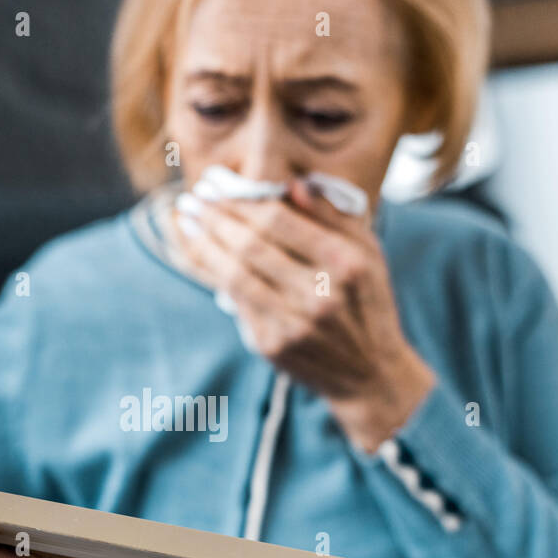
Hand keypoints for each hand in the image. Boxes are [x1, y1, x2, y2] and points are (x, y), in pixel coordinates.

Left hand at [174, 179, 434, 451]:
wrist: (370, 373)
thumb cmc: (368, 303)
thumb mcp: (367, 253)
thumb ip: (332, 216)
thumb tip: (292, 184)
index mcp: (344, 263)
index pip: (278, 220)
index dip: (241, 200)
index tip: (217, 184)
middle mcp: (320, 294)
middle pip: (252, 245)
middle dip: (215, 218)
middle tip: (192, 199)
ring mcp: (294, 323)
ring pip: (235, 274)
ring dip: (205, 244)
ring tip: (187, 222)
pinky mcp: (273, 345)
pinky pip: (236, 302)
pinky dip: (216, 274)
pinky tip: (203, 255)